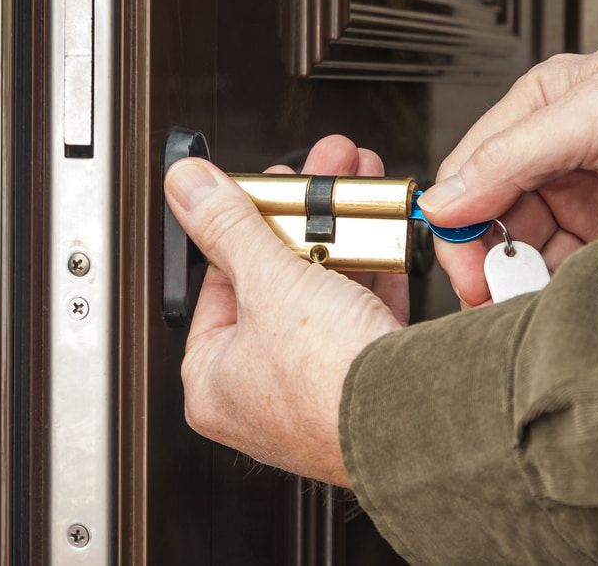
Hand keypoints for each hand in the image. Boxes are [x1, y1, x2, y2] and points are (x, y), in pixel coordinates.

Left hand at [164, 136, 401, 485]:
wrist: (412, 421)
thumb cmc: (327, 382)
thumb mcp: (268, 281)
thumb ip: (226, 225)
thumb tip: (186, 186)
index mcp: (213, 379)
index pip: (218, 282)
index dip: (244, 224)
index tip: (266, 187)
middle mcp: (259, 393)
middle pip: (274, 282)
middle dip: (303, 219)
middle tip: (316, 177)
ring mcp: (315, 391)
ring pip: (323, 295)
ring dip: (342, 237)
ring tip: (354, 190)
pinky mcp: (364, 385)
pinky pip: (362, 316)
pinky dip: (372, 273)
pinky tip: (382, 235)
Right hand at [418, 33, 597, 306]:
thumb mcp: (595, 116)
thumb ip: (512, 158)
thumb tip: (442, 202)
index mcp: (533, 114)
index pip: (468, 176)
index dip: (457, 226)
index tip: (464, 268)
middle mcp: (551, 158)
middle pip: (492, 221)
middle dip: (488, 262)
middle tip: (493, 298)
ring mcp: (585, 198)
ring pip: (529, 251)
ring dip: (522, 281)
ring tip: (526, 305)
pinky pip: (571, 270)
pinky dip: (559, 290)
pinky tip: (560, 301)